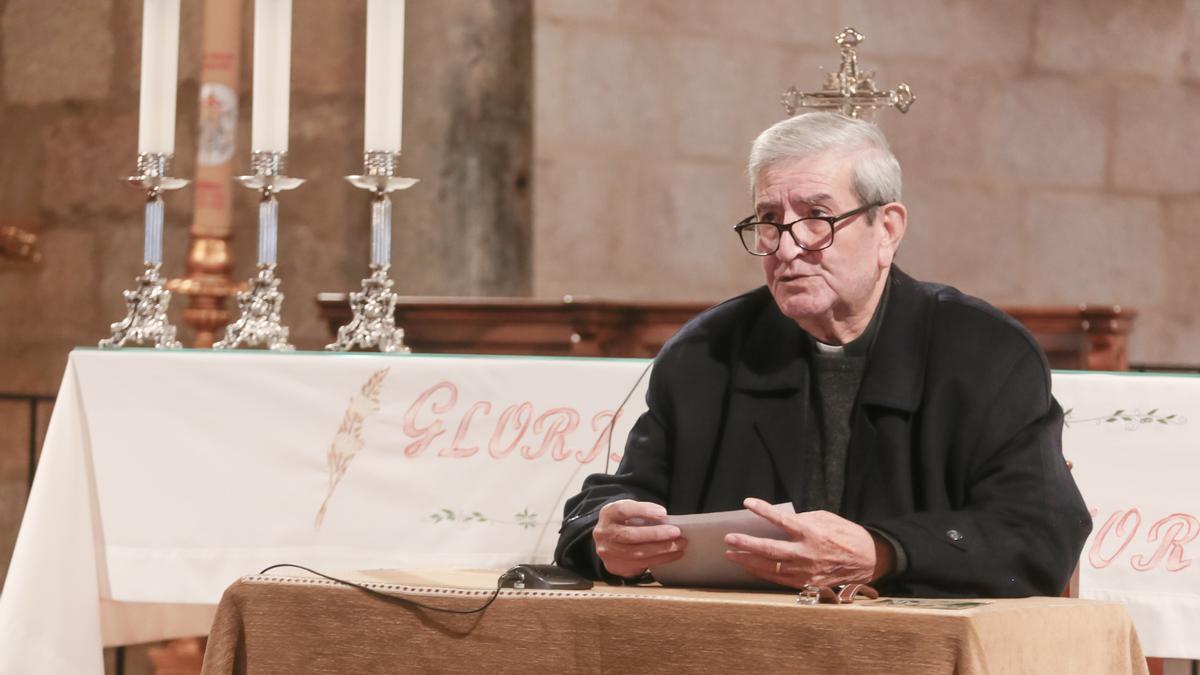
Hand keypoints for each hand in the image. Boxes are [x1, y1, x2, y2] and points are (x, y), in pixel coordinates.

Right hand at [593, 499, 686, 577]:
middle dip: (656, 535)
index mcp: (608, 514)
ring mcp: (608, 552)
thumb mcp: (629, 510)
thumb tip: (667, 521)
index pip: (623, 511)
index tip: (663, 513)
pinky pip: (640, 565)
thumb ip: (642, 513)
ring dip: (662, 550)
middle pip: (630, 536)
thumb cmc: (624, 521)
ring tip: (679, 545)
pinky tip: (673, 555)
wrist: (608, 539)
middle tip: (676, 532)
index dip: (643, 511)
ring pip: (637, 553)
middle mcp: (604, 533)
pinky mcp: (615, 566)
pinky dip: (660, 560)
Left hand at [723, 497, 892, 588]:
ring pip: (771, 568)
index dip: (764, 511)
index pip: (782, 521)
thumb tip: (781, 520)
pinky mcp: (808, 584)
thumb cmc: (846, 534)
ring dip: (749, 562)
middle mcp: (807, 554)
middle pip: (770, 550)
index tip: (748, 503)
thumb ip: (802, 519)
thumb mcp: (826, 518)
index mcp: (813, 533)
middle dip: (746, 544)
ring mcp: (807, 572)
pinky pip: (780, 580)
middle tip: (729, 539)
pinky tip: (750, 568)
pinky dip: (763, 573)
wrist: (869, 560)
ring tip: (732, 556)